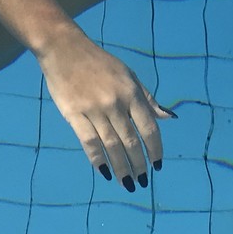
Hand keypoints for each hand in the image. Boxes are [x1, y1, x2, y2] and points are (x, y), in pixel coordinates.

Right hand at [37, 33, 171, 188]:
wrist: (64, 49)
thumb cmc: (99, 63)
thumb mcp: (128, 75)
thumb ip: (147, 99)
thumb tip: (168, 117)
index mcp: (131, 92)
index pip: (149, 127)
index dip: (155, 149)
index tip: (157, 166)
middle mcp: (115, 103)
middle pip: (131, 141)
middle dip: (138, 165)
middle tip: (142, 182)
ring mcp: (93, 109)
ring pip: (111, 146)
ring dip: (121, 168)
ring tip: (128, 184)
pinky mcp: (73, 114)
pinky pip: (88, 142)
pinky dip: (97, 160)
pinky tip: (105, 172)